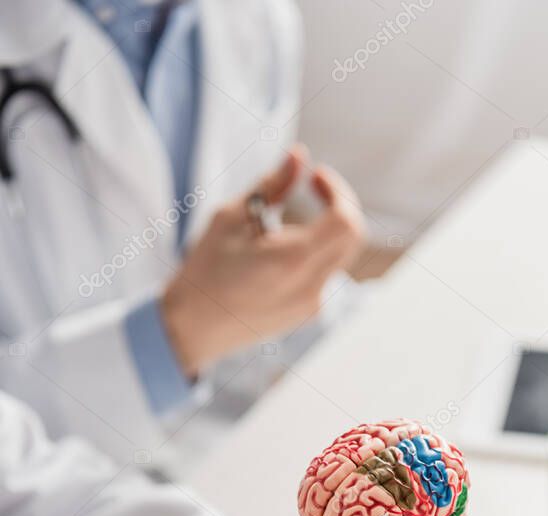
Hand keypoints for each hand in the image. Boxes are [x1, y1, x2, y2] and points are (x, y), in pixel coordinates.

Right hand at [162, 146, 365, 376]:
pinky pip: (327, 274)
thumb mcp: (231, 218)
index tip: (315, 177)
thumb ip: (271, 185)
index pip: (346, 220)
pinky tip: (284, 248)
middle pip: (353, 237)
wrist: (193, 328)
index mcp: (293, 261)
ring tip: (291, 220)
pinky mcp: (307, 314)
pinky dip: (318, 251)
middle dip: (341, 204)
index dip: (338, 190)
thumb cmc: (205, 271)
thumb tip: (299, 155)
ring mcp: (312, 305)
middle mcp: (311, 287)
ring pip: (342, 255)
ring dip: (329, 228)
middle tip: (315, 186)